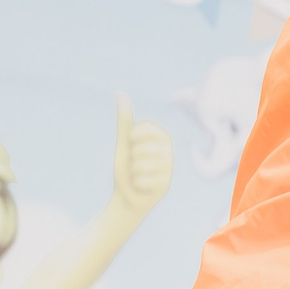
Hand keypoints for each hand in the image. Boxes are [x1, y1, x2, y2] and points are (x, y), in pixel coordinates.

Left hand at [111, 93, 173, 214]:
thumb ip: (125, 119)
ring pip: (143, 164)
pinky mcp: (166, 186)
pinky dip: (135, 183)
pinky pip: (143, 180)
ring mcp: (168, 169)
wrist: (127, 195)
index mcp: (162, 139)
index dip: (134, 134)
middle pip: (144, 147)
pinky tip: (140, 186)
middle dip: (132, 156)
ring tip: (137, 174)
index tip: (131, 141)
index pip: (147, 127)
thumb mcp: (124, 141)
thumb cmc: (127, 166)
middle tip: (134, 162)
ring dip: (133, 170)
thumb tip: (120, 93)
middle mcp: (169, 153)